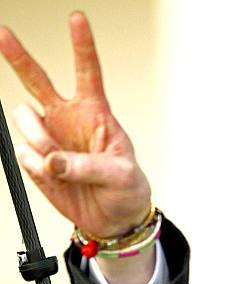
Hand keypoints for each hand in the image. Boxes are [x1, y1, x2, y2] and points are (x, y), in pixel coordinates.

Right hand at [0, 11, 150, 237]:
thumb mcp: (121, 176)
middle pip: (37, 81)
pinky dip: (36, 166)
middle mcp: (68, 120)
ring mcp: (50, 139)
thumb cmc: (127, 190)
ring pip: (24, 120)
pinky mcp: (36, 162)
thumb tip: (52, 161)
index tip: (77, 19)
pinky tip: (54, 175)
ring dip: (40, 140)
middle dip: (18, 56)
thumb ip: (87, 166)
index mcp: (96, 114)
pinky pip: (24, 155)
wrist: (115, 219)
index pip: (88, 73)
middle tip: (3, 34)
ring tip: (60, 162)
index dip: (82, 46)